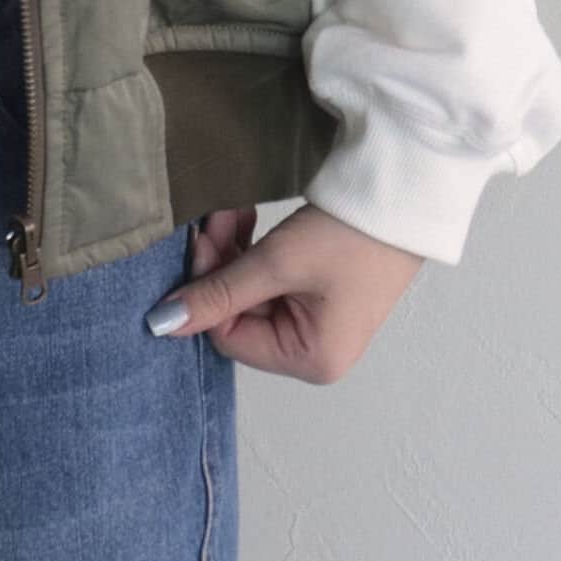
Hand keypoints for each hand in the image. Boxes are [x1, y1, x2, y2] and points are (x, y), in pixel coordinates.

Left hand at [146, 203, 426, 383]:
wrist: (399, 200)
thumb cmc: (347, 238)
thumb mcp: (276, 263)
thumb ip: (218, 293)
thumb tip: (161, 325)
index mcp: (311, 360)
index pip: (229, 338)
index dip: (207, 291)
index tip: (202, 241)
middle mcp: (314, 352)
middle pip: (238, 314)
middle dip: (221, 264)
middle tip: (215, 218)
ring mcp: (317, 323)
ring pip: (249, 292)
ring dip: (233, 251)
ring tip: (233, 211)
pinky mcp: (317, 295)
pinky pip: (268, 280)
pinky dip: (252, 251)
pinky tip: (247, 218)